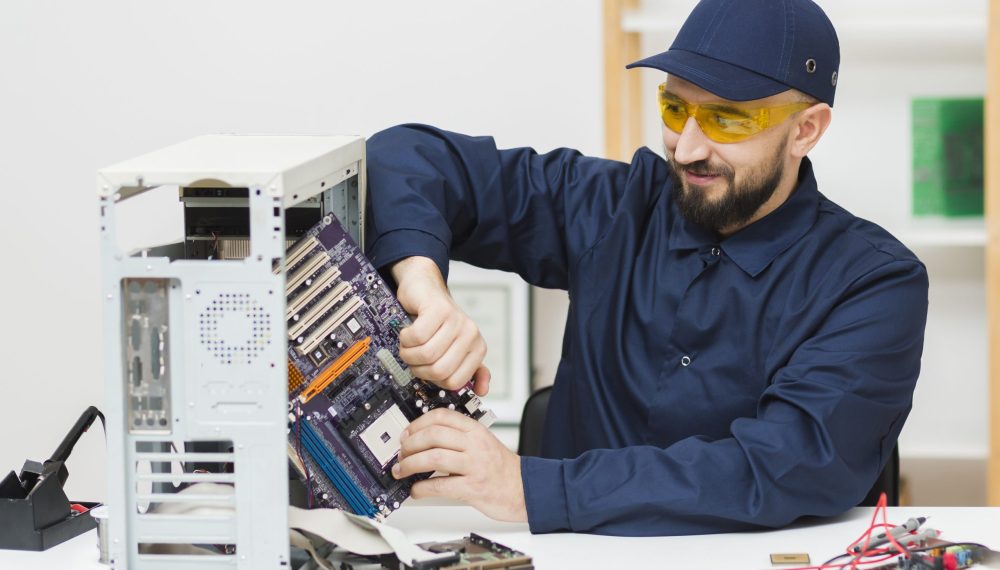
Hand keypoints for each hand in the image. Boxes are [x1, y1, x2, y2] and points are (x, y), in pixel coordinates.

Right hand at [390, 256, 490, 395]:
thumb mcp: (455, 348)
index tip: (427, 367)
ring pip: (426, 354)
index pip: (454, 382)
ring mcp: (456, 320)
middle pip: (439, 371)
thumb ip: (469, 369)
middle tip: (413, 356)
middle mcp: (471, 334)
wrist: (424, 289)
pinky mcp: (439, 309)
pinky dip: (405, 338)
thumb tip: (482, 390)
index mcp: (477, 349)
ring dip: (409, 353)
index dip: (433, 379)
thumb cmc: (436, 322)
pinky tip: (407, 331)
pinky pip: (416, 337)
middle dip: (418, 368)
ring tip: (409, 344)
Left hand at [392, 408, 526, 522]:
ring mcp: (474, 465)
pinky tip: (416, 490)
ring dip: (410, 465)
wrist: (525, 489)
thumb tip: (423, 440)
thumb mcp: (483, 442)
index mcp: (475, 430)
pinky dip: (422, 488)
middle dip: (409, 445)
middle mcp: (475, 444)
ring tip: (401, 471)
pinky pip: (440, 485)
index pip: (441, 416)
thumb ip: (459, 437)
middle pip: (433, 435)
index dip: (417, 424)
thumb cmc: (501, 468)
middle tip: (401, 454)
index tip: (406, 434)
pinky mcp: (473, 488)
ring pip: (433, 458)